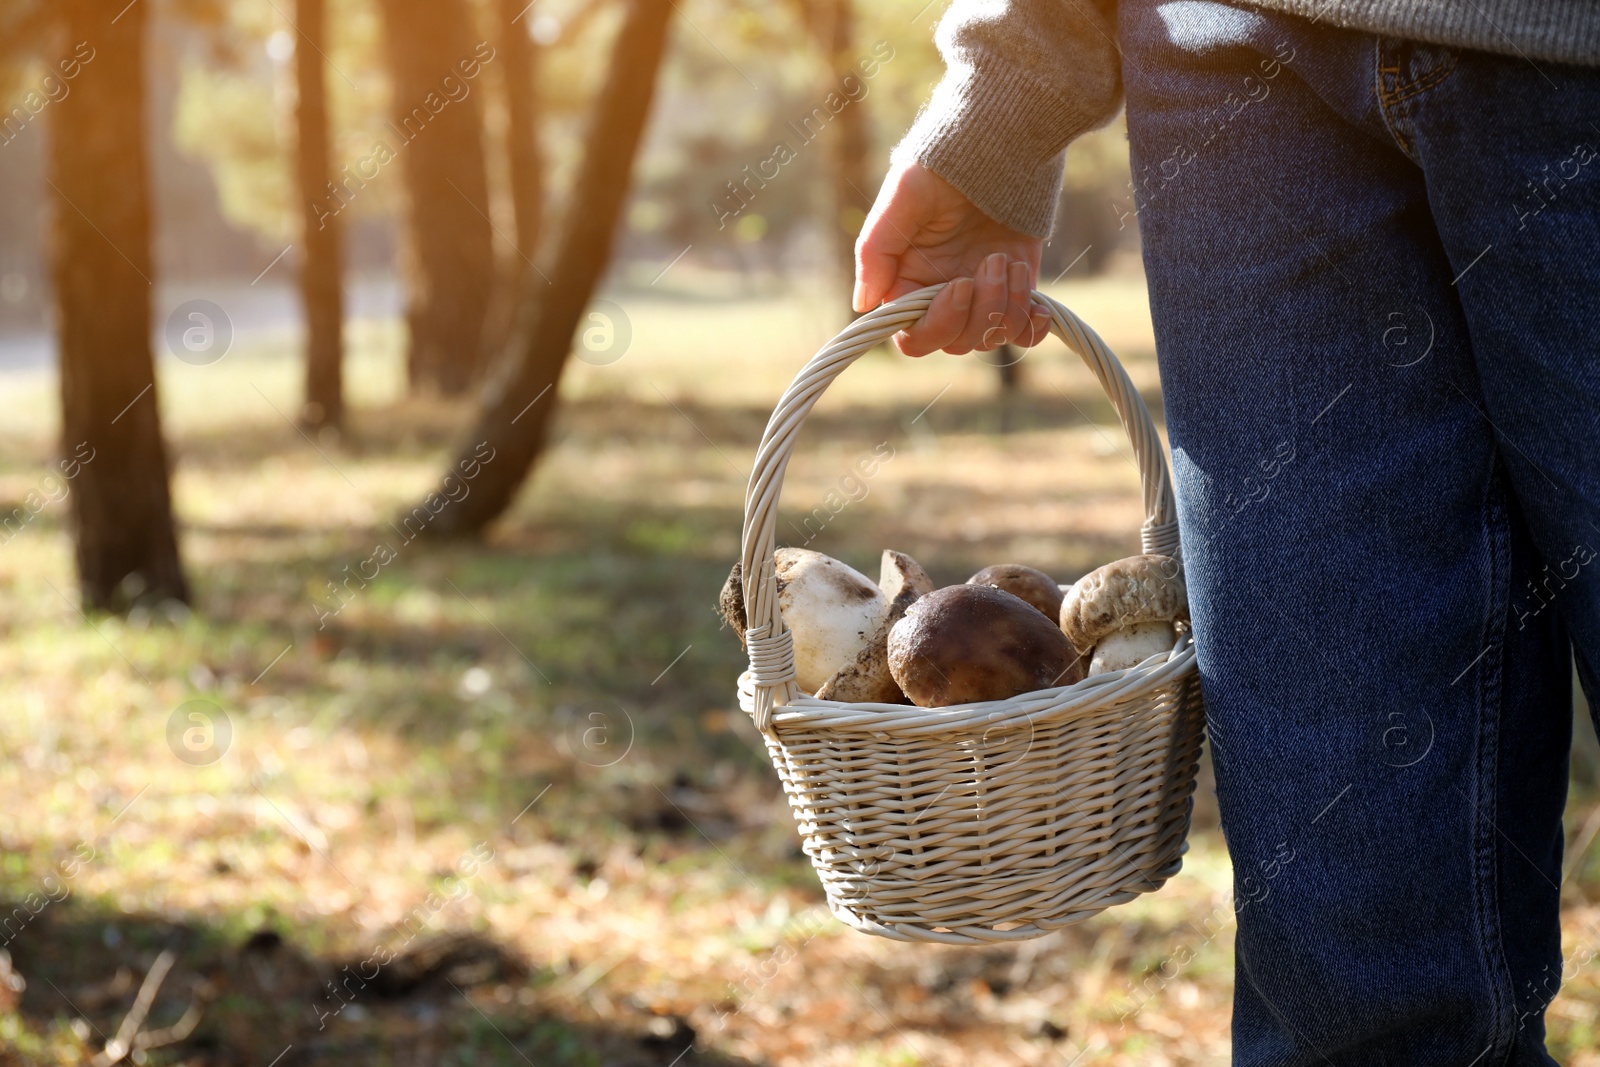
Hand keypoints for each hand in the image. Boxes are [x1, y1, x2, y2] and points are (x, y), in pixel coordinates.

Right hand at [853, 161, 1049, 356]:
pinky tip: (1039, 307)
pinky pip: (1022, 332)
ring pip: (991, 337)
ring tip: (1009, 261)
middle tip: (994, 261)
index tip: (961, 284)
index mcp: (907, 280)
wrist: (999, 140)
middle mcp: (941, 294)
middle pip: (956, 342)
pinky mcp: (1015, 287)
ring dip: (1007, 307)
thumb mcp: (903, 198)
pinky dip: (1031, 327)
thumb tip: (861, 303)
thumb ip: (876, 251)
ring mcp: (981, 293)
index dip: (940, 322)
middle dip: (981, 311)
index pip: (915, 336)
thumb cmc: (944, 164)